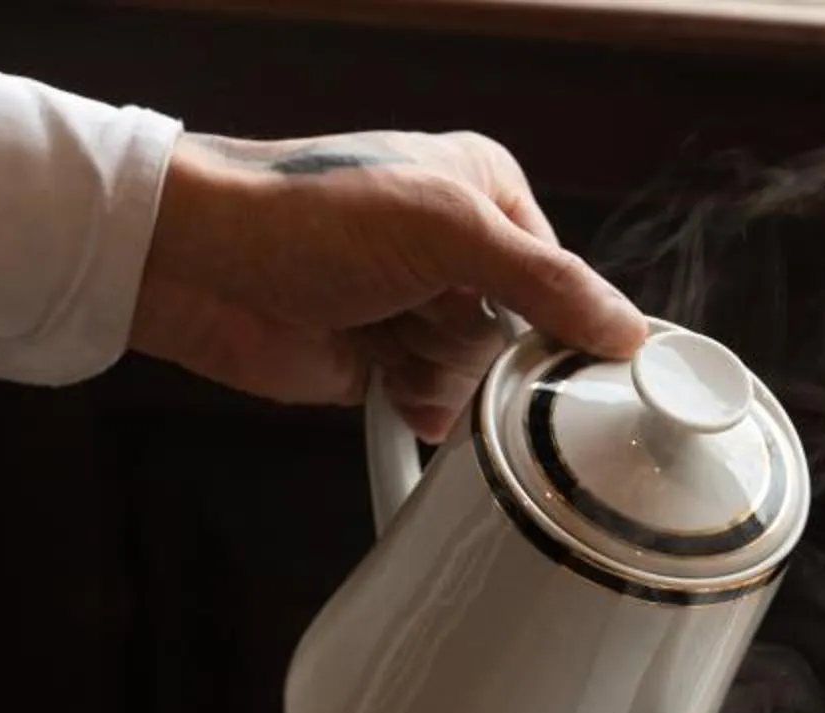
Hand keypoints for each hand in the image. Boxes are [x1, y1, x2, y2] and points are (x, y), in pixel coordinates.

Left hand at [132, 129, 648, 440]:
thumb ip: (545, 281)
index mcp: (485, 192)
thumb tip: (622, 326)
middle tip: (430, 320)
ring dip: (437, 373)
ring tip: (389, 339)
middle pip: (523, 338)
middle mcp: (457, 251)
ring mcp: (417, 311)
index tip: (567, 357)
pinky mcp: (382, 366)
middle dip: (478, 345)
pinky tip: (390, 386)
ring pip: (478, 379)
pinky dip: (418, 409)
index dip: (561, 321)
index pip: (564, 277)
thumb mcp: (447, 227)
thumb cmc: (308, 215)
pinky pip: (435, 409)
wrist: (202, 266)